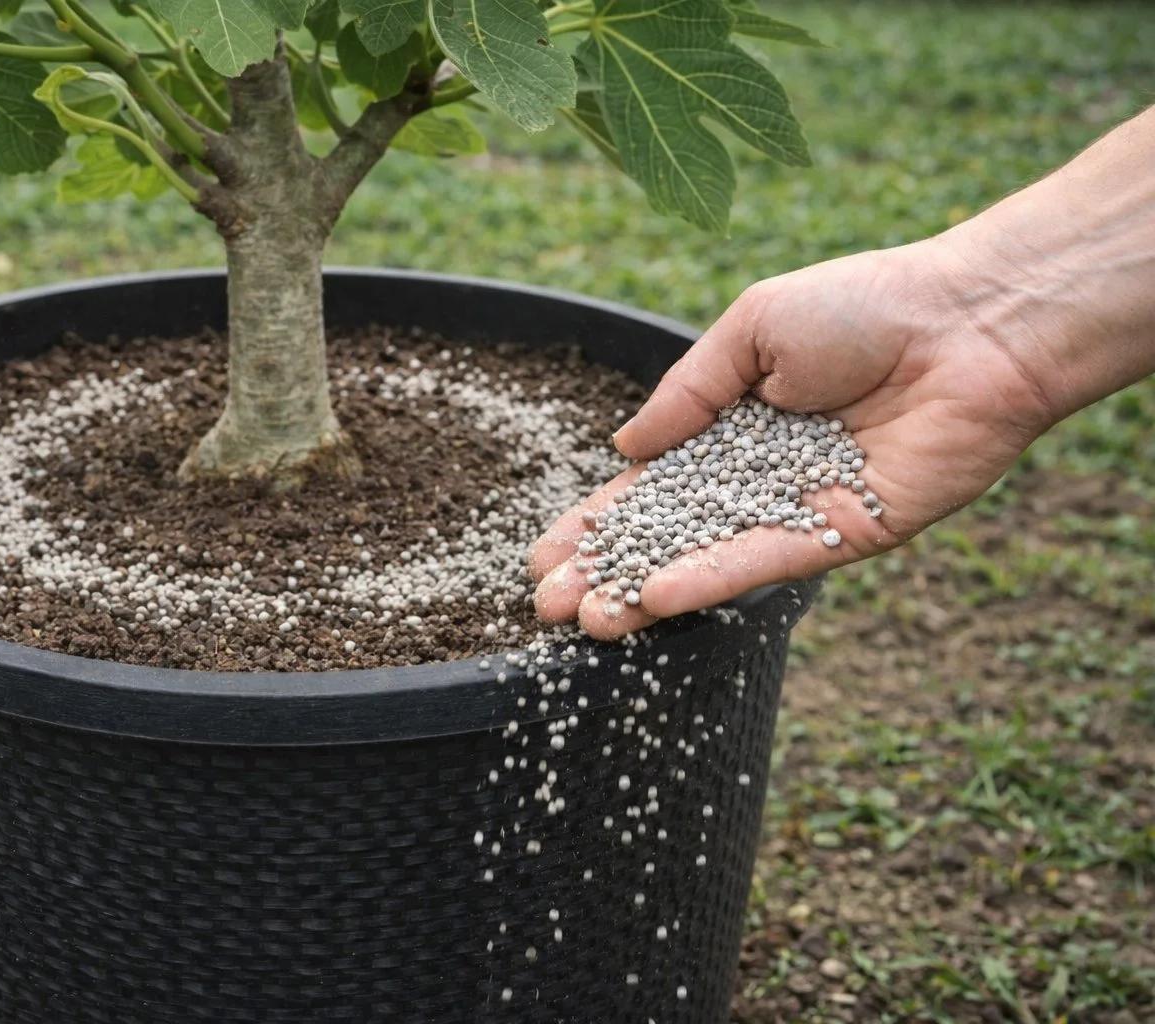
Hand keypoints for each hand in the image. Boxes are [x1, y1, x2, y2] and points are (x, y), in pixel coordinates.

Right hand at [528, 238, 1058, 638]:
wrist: (969, 322)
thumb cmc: (862, 306)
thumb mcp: (750, 329)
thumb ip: (685, 394)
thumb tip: (623, 449)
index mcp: (731, 426)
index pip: (649, 487)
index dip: (596, 523)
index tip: (545, 557)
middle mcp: (759, 477)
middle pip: (668, 536)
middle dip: (607, 571)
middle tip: (549, 608)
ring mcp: (799, 510)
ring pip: (708, 560)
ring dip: (646, 593)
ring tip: (587, 622)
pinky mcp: (844, 534)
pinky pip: (765, 562)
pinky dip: (711, 579)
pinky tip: (656, 598)